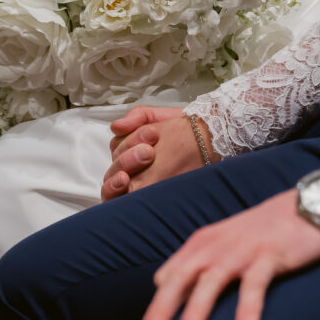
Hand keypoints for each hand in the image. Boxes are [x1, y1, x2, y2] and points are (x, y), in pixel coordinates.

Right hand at [102, 107, 217, 199]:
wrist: (210, 142)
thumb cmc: (186, 132)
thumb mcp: (160, 118)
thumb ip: (137, 117)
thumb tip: (115, 126)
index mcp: (129, 150)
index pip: (116, 148)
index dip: (130, 141)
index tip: (154, 134)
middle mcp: (129, 168)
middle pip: (114, 168)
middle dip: (129, 158)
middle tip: (149, 151)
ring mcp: (133, 185)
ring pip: (110, 185)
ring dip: (115, 179)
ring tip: (126, 176)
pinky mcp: (141, 198)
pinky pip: (117, 201)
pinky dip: (115, 193)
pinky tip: (126, 185)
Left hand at [136, 189, 319, 319]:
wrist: (306, 205)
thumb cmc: (261, 233)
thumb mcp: (223, 244)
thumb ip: (196, 265)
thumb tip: (164, 288)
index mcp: (200, 245)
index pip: (168, 278)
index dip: (156, 306)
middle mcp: (214, 247)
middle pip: (179, 280)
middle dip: (161, 310)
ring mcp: (241, 251)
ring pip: (211, 283)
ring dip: (196, 312)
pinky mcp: (269, 256)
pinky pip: (255, 287)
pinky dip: (248, 311)